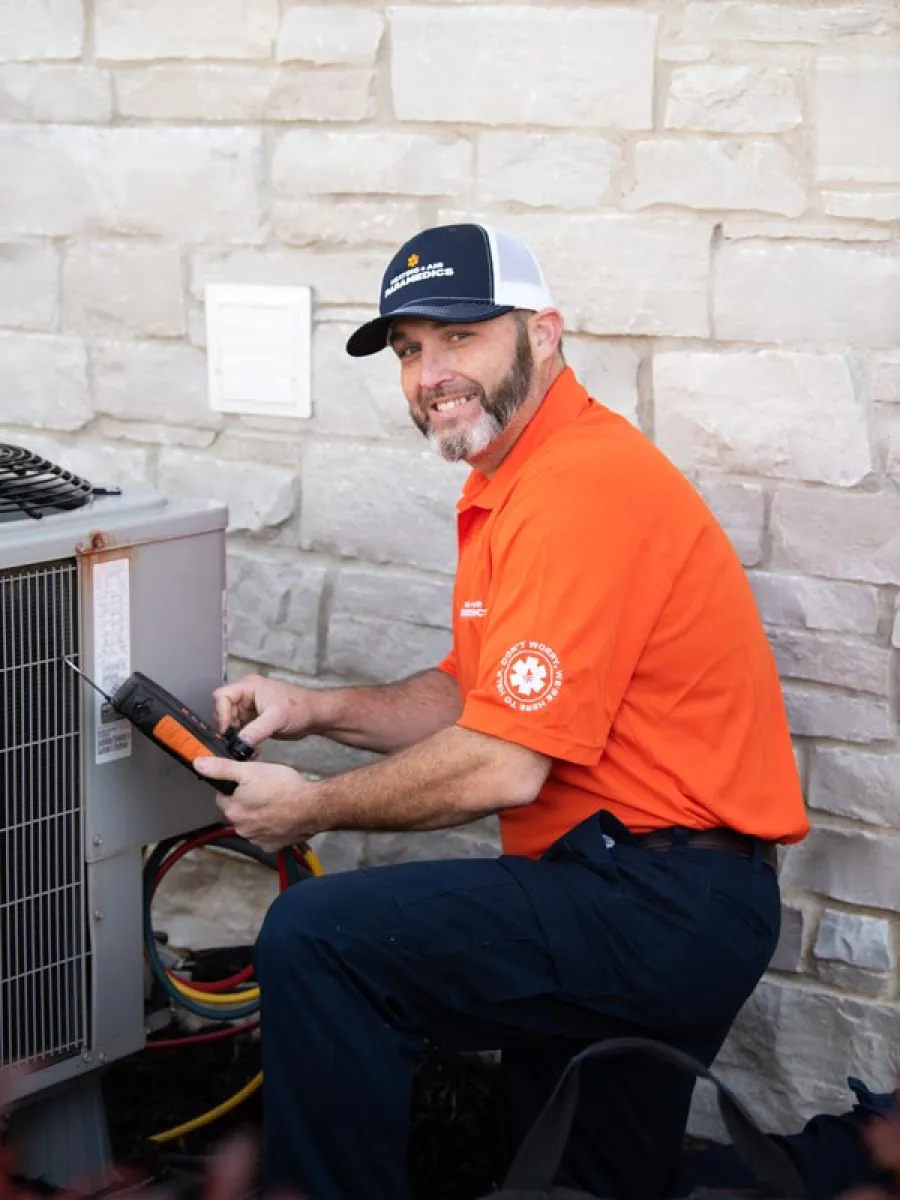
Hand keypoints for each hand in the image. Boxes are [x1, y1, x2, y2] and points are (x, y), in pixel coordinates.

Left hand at [194, 757, 320, 851]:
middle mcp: (241, 828)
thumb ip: (222, 768)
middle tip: (264, 790)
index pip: (223, 796)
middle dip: (247, 802)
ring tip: (275, 802)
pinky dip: (271, 828)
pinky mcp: (272, 846)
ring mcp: (256, 839)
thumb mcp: (251, 770)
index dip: (235, 787)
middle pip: (237, 811)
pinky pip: (266, 836)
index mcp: (232, 810)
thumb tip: (198, 764)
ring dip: (258, 815)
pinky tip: (281, 816)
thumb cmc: (284, 787)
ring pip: (251, 824)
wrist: (312, 806)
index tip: (249, 782)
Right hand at [212, 674, 319, 746]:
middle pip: (223, 710)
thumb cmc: (300, 708)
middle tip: (234, 741)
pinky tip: (250, 748)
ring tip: (244, 746)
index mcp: (249, 686)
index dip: (221, 714)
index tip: (226, 731)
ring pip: (231, 722)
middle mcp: (247, 695)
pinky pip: (240, 730)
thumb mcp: (276, 718)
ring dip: (235, 736)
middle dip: (228, 727)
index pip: (222, 696)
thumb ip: (256, 730)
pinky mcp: (254, 720)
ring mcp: (250, 708)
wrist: (314, 716)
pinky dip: (242, 740)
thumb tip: (239, 742)